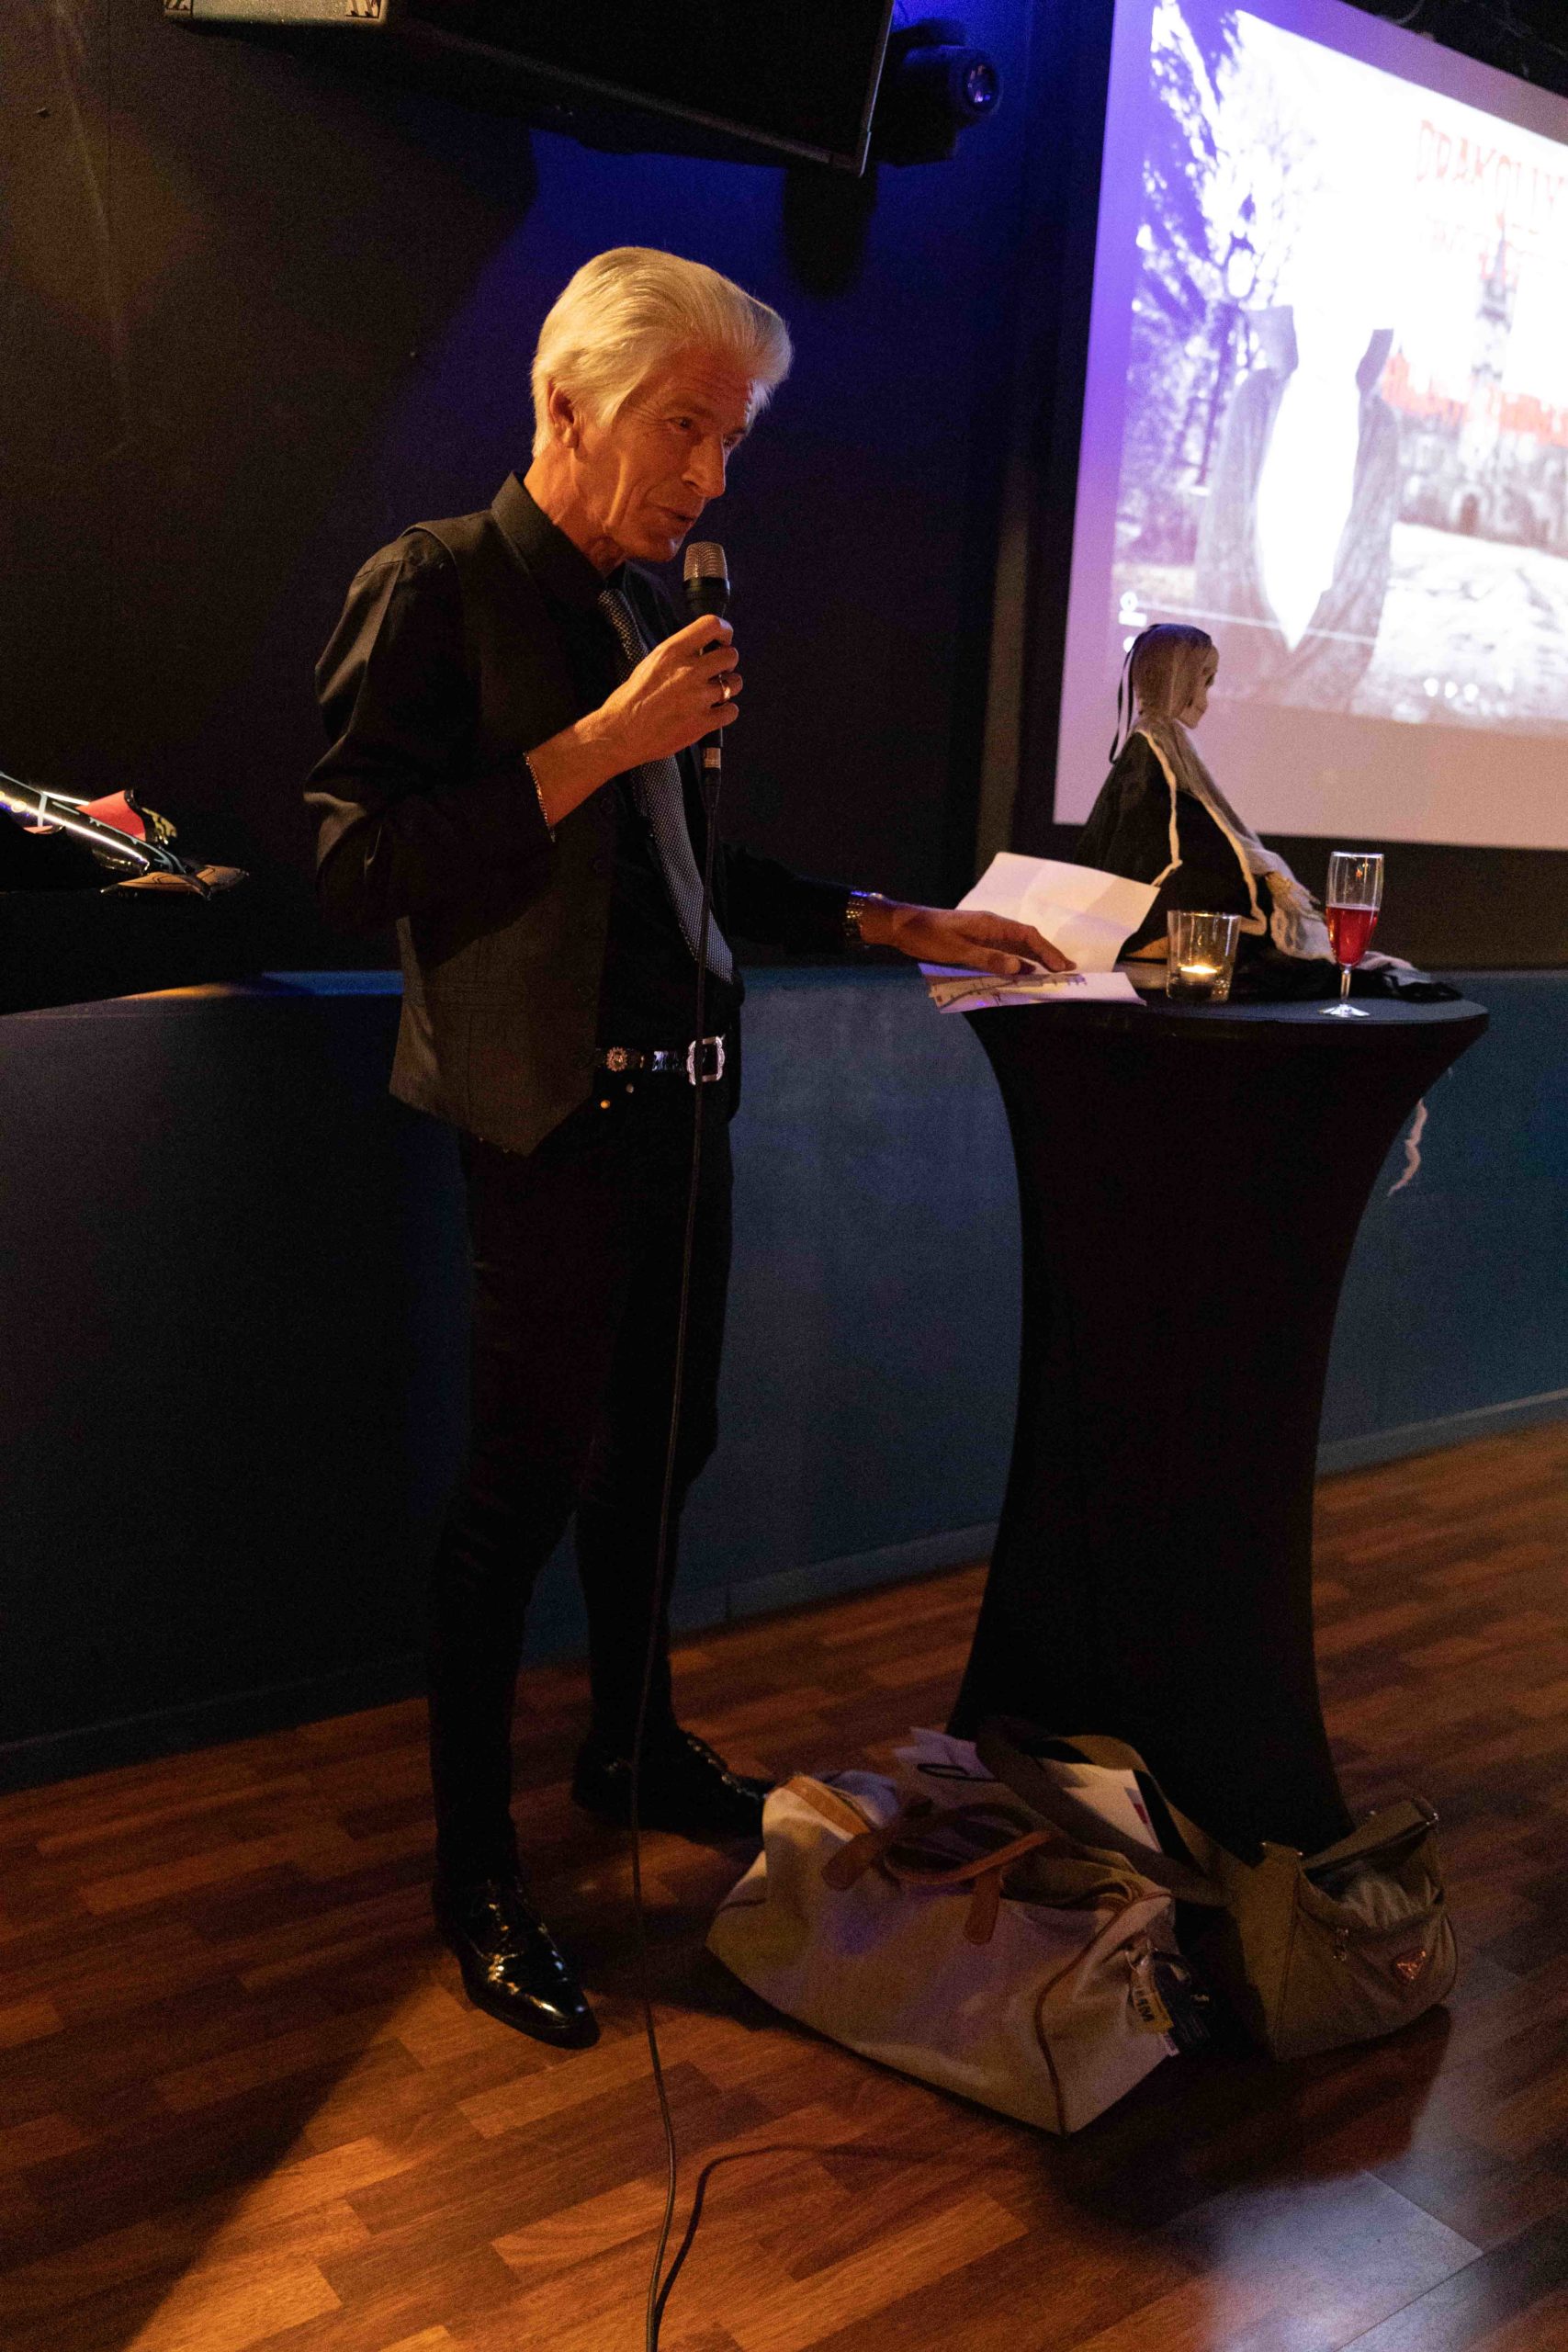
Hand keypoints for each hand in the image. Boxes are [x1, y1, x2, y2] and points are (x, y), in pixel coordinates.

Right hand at [596, 616, 740, 769]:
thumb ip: (678, 654)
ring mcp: (698, 698)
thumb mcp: (651, 662)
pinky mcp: (702, 723)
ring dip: (729, 687)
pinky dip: (726, 712)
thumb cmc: (631, 700)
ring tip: (715, 693)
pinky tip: (714, 713)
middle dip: (727, 662)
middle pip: (731, 655)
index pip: (712, 625)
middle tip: (718, 671)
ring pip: (735, 684)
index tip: (723, 639)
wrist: (622, 732)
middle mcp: (689, 671)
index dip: (725, 631)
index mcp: (673, 652)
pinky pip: (731, 711)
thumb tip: (700, 649)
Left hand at [862, 900, 1073, 977]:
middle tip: (1068, 969)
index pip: (1027, 936)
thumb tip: (1020, 968)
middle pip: (1027, 939)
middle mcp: (992, 925)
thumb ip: (989, 958)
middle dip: (1048, 953)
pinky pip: (1004, 949)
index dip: (1046, 951)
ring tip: (1053, 969)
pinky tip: (1023, 968)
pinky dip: (1018, 958)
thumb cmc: (929, 937)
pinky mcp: (976, 940)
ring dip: (1035, 957)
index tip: (1062, 966)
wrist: (904, 926)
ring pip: (1017, 944)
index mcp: (991, 924)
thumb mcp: (958, 951)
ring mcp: (984, 932)